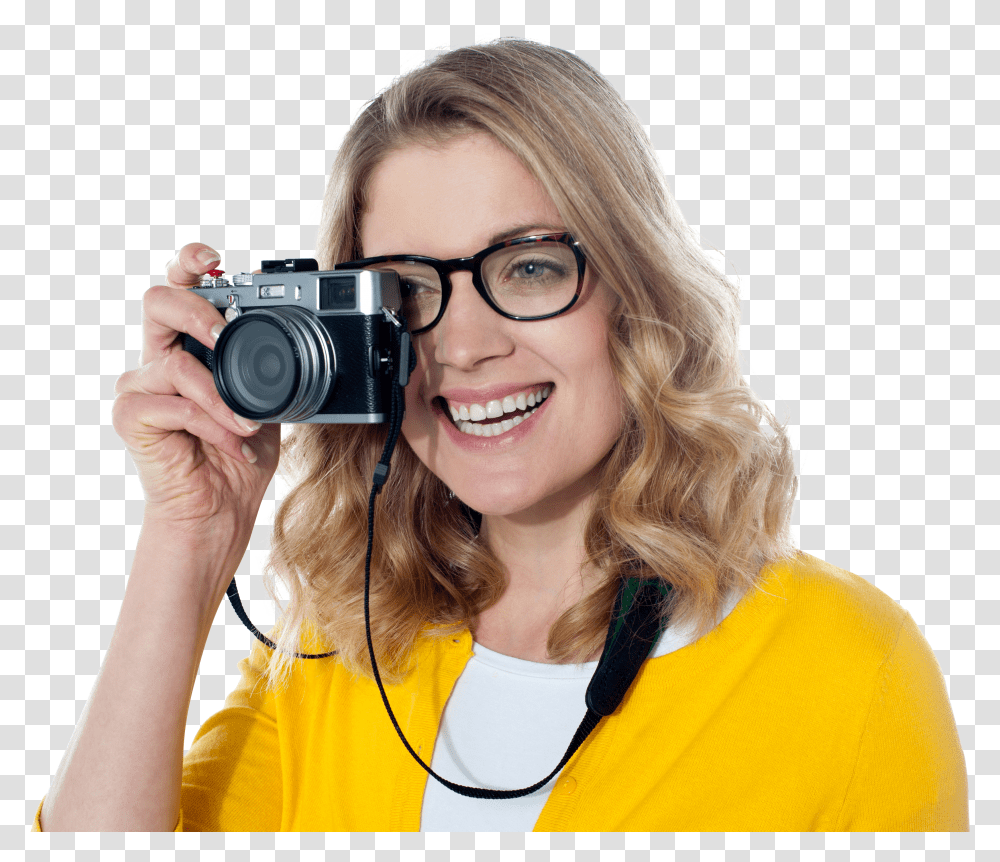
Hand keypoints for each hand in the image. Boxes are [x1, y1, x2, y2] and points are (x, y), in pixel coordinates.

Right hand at [112, 244, 280, 548]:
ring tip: (247, 422)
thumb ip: (269, 366)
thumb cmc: (240, 452)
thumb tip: (303, 335)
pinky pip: (174, 404)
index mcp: (190, 345)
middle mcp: (160, 357)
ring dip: (221, 396)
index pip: (180, 288)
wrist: (221, 507)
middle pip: (158, 302)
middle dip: (196, 311)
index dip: (190, 263)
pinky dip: (211, 424)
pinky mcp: (132, 417)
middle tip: (225, 335)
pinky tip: (230, 442)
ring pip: (175, 363)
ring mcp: (141, 386)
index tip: (213, 256)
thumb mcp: (267, 399)